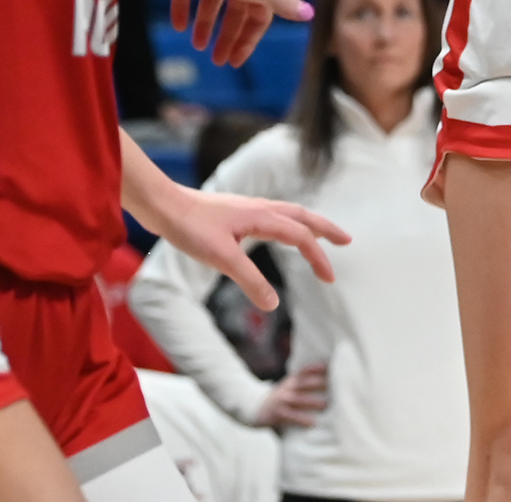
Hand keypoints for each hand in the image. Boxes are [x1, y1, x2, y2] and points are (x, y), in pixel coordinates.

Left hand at [150, 182, 348, 311]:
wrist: (163, 205)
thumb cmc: (191, 228)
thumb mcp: (222, 258)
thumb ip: (250, 281)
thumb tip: (273, 305)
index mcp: (263, 216)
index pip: (301, 237)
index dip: (318, 258)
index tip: (330, 280)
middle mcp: (261, 208)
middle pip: (302, 217)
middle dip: (325, 230)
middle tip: (346, 241)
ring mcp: (248, 209)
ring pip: (288, 214)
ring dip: (308, 225)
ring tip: (319, 237)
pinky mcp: (236, 213)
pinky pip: (273, 217)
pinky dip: (287, 224)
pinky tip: (278, 233)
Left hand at [166, 0, 314, 69]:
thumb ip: (283, 3)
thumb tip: (311, 14)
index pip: (259, 17)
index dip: (249, 39)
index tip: (235, 61)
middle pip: (236, 12)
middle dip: (228, 37)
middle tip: (217, 60)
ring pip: (213, 2)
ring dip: (205, 25)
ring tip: (197, 46)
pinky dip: (184, 7)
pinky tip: (178, 25)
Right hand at [256, 364, 328, 430]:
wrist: (253, 407)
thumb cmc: (278, 400)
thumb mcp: (288, 388)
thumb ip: (302, 387)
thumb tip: (326, 387)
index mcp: (291, 381)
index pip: (304, 372)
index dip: (316, 368)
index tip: (330, 367)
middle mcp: (286, 388)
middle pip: (303, 383)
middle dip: (318, 383)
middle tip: (334, 386)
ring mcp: (281, 400)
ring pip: (298, 399)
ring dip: (312, 401)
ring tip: (325, 404)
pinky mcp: (277, 414)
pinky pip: (290, 416)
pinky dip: (301, 419)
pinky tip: (312, 423)